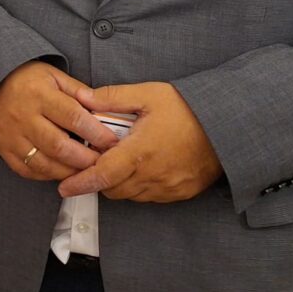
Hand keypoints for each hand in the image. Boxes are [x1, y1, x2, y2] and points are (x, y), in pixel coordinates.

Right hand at [0, 61, 118, 182]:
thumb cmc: (27, 81)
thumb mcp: (54, 76)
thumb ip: (79, 92)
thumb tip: (104, 109)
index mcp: (39, 94)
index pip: (73, 118)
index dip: (96, 133)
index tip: (112, 143)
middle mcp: (23, 116)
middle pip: (59, 146)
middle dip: (86, 159)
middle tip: (103, 162)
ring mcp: (11, 136)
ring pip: (44, 163)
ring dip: (69, 171)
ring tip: (86, 170)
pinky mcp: (3, 149)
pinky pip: (28, 170)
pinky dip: (48, 175)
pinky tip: (62, 171)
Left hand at [57, 83, 221, 202]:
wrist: (228, 125)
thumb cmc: (188, 107)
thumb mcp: (148, 94)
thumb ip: (112, 98)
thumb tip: (81, 97)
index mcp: (140, 152)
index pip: (102, 175)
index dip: (80, 183)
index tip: (64, 187)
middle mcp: (153, 175)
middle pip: (113, 188)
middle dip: (99, 180)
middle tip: (95, 163)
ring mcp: (169, 187)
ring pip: (131, 195)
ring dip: (120, 183)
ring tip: (121, 162)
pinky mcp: (182, 192)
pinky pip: (151, 197)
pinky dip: (140, 187)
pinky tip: (142, 168)